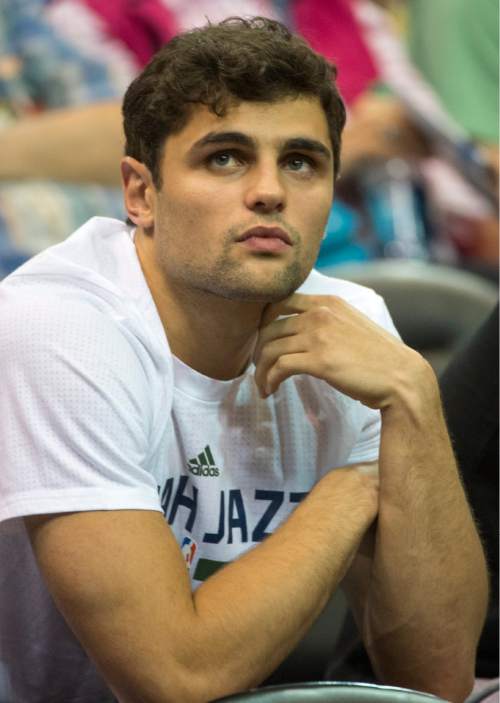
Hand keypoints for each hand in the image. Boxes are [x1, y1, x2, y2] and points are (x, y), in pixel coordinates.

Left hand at [254, 293, 423, 407]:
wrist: (401, 377)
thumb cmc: (377, 358)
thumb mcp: (351, 325)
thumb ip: (328, 321)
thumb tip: (302, 331)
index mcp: (328, 302)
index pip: (280, 301)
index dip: (264, 322)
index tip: (263, 341)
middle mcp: (320, 314)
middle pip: (269, 328)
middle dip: (259, 350)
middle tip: (260, 369)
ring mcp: (318, 336)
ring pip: (270, 349)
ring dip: (261, 370)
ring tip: (263, 385)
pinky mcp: (319, 361)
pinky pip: (279, 367)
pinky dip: (269, 380)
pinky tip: (271, 390)